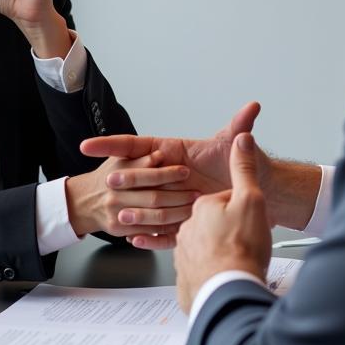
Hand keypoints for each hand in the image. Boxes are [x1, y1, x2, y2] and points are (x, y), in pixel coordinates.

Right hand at [80, 102, 264, 248]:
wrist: (256, 194)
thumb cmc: (239, 167)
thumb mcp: (235, 145)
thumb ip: (240, 125)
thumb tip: (252, 105)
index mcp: (169, 152)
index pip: (135, 146)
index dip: (111, 145)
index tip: (88, 145)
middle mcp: (165, 174)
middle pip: (135, 176)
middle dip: (124, 177)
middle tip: (112, 179)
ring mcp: (168, 197)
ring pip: (142, 204)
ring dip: (136, 206)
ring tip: (127, 210)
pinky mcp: (176, 219)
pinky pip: (156, 229)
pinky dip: (147, 235)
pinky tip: (139, 238)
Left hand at [174, 132, 271, 312]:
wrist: (231, 292)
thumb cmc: (242, 248)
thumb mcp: (250, 198)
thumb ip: (244, 167)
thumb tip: (242, 139)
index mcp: (201, 207)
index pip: (219, 199)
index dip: (236, 206)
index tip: (247, 216)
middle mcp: (187, 229)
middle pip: (208, 222)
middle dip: (224, 228)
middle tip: (244, 239)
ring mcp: (184, 255)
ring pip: (202, 246)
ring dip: (216, 250)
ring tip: (234, 257)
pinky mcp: (186, 279)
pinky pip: (196, 269)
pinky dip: (208, 270)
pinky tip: (222, 273)